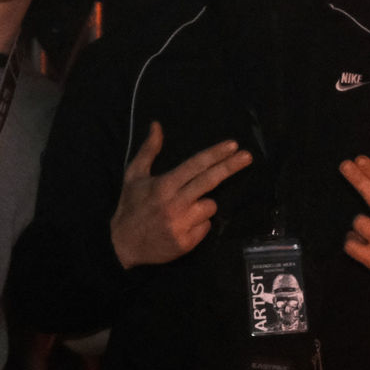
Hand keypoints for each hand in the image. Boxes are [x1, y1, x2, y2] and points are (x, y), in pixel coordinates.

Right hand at [110, 122, 252, 267]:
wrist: (122, 245)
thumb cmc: (130, 207)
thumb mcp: (134, 176)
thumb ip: (148, 150)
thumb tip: (157, 124)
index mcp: (163, 185)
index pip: (195, 165)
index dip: (215, 154)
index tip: (233, 145)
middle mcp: (174, 203)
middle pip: (209, 181)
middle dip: (230, 166)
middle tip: (248, 156)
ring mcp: (181, 224)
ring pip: (210, 206)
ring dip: (203, 205)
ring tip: (184, 210)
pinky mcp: (186, 243)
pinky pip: (206, 226)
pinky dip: (199, 225)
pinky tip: (183, 226)